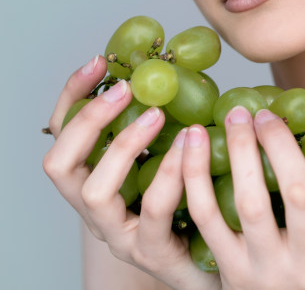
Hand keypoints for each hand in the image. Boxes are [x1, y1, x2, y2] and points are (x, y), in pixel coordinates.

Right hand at [42, 56, 220, 289]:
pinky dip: (169, 175)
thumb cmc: (200, 207)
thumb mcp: (179, 158)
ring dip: (124, 145)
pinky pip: (152, 213)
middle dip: (89, 120)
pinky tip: (191, 149)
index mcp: (97, 181)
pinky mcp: (152, 252)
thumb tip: (182, 70)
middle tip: (128, 90)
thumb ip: (171, 125)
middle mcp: (97, 211)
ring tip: (158, 115)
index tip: (99, 61)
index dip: (74, 97)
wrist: (220, 267)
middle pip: (60, 164)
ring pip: (96, 192)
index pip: (64, 135)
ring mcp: (120, 235)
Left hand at [181, 102, 304, 289]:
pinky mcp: (230, 269)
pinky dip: (197, 175)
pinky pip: (208, 217)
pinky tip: (195, 142)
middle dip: (281, 143)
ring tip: (234, 117)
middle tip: (265, 113)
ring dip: (239, 150)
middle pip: (302, 193)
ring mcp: (269, 268)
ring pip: (251, 203)